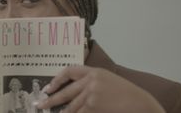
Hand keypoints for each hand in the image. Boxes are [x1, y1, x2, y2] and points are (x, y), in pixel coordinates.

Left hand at [37, 66, 164, 112]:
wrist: (141, 103)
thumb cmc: (127, 94)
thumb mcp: (108, 80)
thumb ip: (91, 82)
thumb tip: (74, 92)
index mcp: (94, 71)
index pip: (70, 71)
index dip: (57, 79)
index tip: (49, 87)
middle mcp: (91, 80)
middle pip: (66, 91)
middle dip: (51, 99)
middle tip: (40, 105)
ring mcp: (91, 93)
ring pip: (71, 105)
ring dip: (61, 112)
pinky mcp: (93, 106)